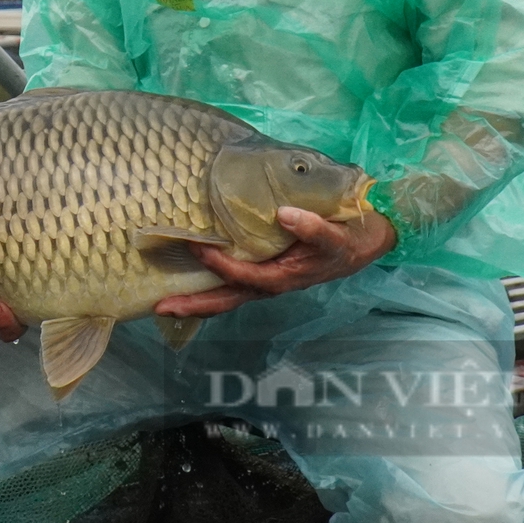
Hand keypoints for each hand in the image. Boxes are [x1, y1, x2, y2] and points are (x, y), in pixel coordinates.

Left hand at [154, 207, 395, 317]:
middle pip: (227, 300)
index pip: (243, 276)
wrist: (363, 244)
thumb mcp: (336, 235)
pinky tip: (190, 283)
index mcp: (283, 277)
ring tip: (164, 303)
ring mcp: (266, 281)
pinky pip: (233, 285)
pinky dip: (211, 287)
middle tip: (160, 308)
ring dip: (197, 301)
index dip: (219, 264)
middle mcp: (270, 284)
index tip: (196, 246)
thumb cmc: (347, 240)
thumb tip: (285, 214)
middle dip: (194, 305)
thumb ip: (313, 228)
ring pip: (227, 297)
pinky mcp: (265, 273)